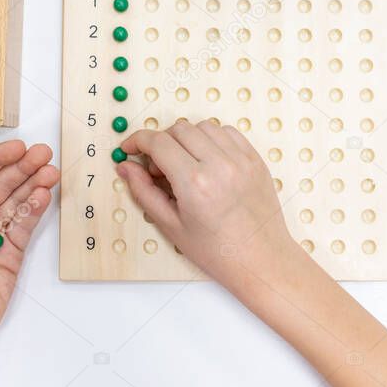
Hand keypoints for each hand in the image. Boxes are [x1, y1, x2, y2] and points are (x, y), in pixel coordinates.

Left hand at [0, 141, 59, 358]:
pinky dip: (36, 210)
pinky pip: (25, 226)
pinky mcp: (11, 255)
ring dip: (34, 185)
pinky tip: (45, 195)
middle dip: (22, 168)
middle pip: (1, 185)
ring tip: (51, 171)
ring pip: (17, 202)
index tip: (17, 148)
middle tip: (43, 154)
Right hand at [116, 120, 302, 290]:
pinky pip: (227, 132)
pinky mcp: (255, 159)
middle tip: (159, 168)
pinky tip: (207, 161)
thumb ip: (144, 191)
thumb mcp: (171, 226)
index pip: (158, 142)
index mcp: (195, 183)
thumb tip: (126, 167)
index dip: (138, 141)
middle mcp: (219, 165)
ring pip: (203, 126)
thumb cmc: (218, 251)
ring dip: (187, 139)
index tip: (130, 148)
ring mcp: (240, 160)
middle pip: (178, 129)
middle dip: (161, 142)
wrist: (260, 260)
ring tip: (185, 165)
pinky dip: (211, 139)